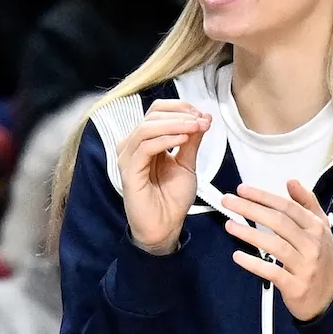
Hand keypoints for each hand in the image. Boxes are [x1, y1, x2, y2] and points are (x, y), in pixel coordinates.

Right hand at [117, 99, 210, 254]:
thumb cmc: (172, 197)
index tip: (202, 115)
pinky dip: (166, 139)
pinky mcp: (129, 171)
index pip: (157, 112)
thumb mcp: (187, 163)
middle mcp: (134, 146)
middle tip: (202, 121)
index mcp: (147, 141)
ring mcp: (129, 158)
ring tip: (196, 127)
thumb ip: (192, 141)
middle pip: (152, 116)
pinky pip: (145, 147)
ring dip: (175, 124)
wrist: (165, 226)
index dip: (180, 108)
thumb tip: (203, 117)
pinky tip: (183, 139)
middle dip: (181, 115)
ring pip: (147, 128)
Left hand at [222, 180, 332, 321]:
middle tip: (229, 202)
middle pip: (279, 222)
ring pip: (275, 246)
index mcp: (317, 227)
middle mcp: (312, 245)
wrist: (330, 296)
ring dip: (249, 234)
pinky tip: (238, 256)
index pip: (288, 207)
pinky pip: (272, 272)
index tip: (243, 190)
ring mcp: (305, 266)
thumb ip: (307, 203)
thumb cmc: (320, 258)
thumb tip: (291, 182)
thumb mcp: (321, 228)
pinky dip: (254, 263)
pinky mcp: (295, 286)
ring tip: (229, 225)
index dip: (264, 196)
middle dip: (251, 209)